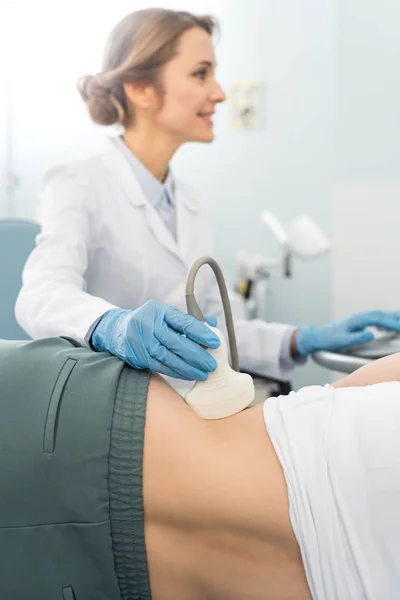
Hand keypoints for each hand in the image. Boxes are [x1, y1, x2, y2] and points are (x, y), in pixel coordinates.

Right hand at [91, 300, 219, 379]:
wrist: (117, 330)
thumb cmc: (149, 321)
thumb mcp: (165, 314)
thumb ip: (188, 319)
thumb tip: (213, 323)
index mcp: (160, 311)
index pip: (184, 322)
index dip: (201, 333)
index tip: (216, 343)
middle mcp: (149, 325)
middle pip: (177, 342)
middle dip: (197, 355)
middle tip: (212, 364)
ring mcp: (142, 342)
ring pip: (169, 358)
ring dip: (188, 368)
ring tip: (203, 373)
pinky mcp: (138, 356)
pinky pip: (161, 367)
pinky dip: (176, 372)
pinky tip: (188, 375)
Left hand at [294, 310, 399, 355]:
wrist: (317, 336)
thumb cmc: (328, 339)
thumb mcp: (342, 341)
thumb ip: (357, 337)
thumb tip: (371, 334)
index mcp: (356, 320)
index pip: (377, 319)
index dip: (390, 323)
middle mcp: (358, 317)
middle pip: (380, 314)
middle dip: (394, 319)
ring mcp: (357, 318)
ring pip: (377, 315)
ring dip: (389, 318)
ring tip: (398, 325)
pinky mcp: (356, 322)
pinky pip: (372, 318)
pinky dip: (382, 321)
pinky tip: (385, 328)